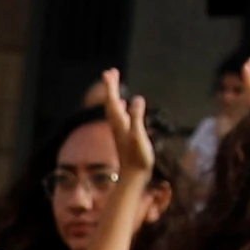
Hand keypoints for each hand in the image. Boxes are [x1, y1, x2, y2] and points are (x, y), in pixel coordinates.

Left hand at [95, 67, 157, 193]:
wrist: (133, 177)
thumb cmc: (138, 158)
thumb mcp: (139, 136)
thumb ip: (138, 118)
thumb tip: (137, 99)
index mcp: (120, 123)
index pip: (112, 101)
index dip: (110, 86)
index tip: (109, 72)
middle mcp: (117, 125)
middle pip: (110, 102)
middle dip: (110, 87)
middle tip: (111, 72)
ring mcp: (119, 130)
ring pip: (113, 108)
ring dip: (113, 94)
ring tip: (114, 84)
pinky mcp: (123, 135)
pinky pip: (119, 114)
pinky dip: (119, 105)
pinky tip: (123, 104)